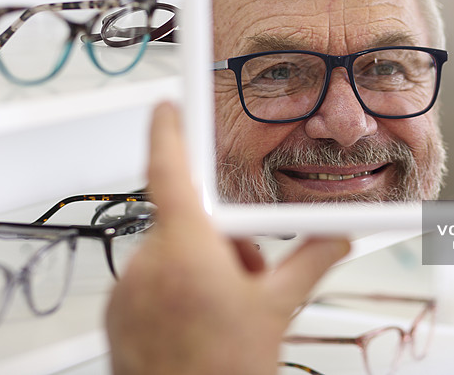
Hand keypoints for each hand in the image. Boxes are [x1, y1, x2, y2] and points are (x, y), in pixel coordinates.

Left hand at [106, 102, 350, 374]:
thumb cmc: (219, 373)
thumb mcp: (275, 310)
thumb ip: (309, 261)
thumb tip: (335, 235)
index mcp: (186, 249)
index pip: (169, 168)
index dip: (169, 129)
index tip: (167, 106)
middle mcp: (147, 262)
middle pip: (186, 223)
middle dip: (220, 241)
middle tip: (245, 276)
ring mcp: (127, 289)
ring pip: (170, 254)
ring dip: (199, 268)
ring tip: (224, 309)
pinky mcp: (117, 313)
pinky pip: (149, 280)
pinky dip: (175, 289)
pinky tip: (198, 320)